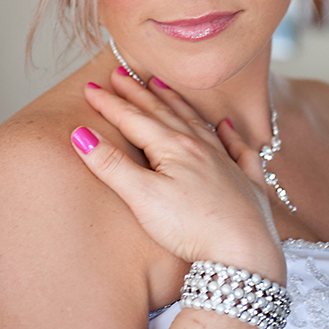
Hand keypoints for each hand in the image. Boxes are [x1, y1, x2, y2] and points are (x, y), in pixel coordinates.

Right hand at [70, 72, 285, 281]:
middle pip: (164, 114)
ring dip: (177, 105)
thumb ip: (112, 165)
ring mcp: (227, 164)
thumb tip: (81, 134)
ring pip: (198, 125)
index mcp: (174, 148)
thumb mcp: (142, 197)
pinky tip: (228, 126)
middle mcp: (201, 148)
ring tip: (162, 87)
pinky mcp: (247, 185)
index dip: (110, 104)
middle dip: (139, 95)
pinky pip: (238, 151)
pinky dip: (231, 136)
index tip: (90, 87)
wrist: (245, 253)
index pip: (134, 119)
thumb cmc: (192, 227)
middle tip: (121, 74)